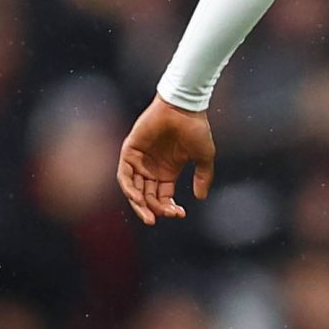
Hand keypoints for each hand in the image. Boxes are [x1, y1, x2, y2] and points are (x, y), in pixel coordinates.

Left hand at [117, 95, 215, 225]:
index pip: (163, 196)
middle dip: (151, 210)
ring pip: (134, 188)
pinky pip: (124, 174)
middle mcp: (152, 167)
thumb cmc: (195, 128)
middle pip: (147, 196)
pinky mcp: (130, 150)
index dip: (169, 208)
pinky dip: (129, 187)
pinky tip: (138, 197)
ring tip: (148, 214)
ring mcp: (140, 160)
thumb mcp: (204, 157)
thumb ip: (203, 177)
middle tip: (155, 220)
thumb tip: (200, 197)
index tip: (180, 214)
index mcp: (168, 171)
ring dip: (139, 203)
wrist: (184, 108)